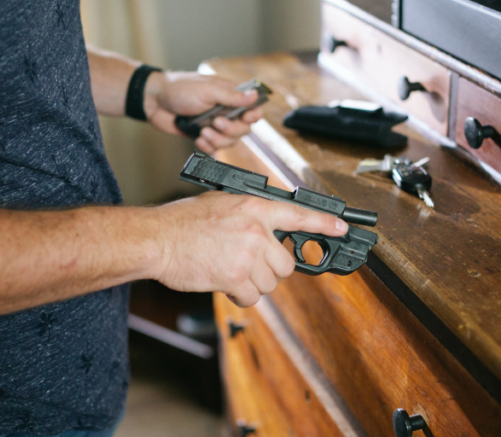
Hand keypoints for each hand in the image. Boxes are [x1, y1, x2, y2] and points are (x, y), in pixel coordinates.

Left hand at [144, 71, 264, 152]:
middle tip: (216, 123)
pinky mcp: (203, 135)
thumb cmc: (179, 89)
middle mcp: (225, 110)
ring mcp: (214, 124)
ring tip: (203, 132)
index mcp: (230, 94)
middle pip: (243, 129)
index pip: (253, 107)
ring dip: (218, 140)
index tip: (246, 118)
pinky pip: (214, 148)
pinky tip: (197, 139)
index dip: (254, 115)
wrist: (153, 100)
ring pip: (230, 141)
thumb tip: (255, 95)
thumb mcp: (207, 90)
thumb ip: (232, 96)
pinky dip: (208, 147)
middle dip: (231, 130)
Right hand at [152, 191, 347, 306]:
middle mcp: (257, 231)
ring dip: (251, 282)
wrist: (158, 239)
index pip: (299, 215)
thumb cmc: (183, 221)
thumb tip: (267, 228)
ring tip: (225, 267)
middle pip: (286, 264)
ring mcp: (248, 255)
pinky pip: (251, 297)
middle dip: (269, 269)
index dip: (324, 224)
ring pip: (270, 283)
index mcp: (255, 208)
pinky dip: (238, 294)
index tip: (342, 229)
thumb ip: (248, 214)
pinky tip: (220, 279)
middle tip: (246, 263)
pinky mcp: (236, 278)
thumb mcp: (221, 203)